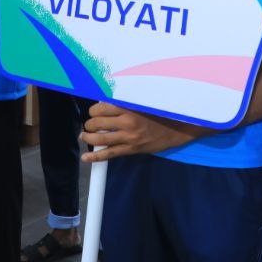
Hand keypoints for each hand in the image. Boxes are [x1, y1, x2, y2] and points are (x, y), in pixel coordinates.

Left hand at [80, 102, 209, 161]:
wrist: (177, 129)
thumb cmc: (159, 113)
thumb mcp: (142, 103)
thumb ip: (124, 103)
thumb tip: (104, 103)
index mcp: (129, 107)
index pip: (101, 108)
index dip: (94, 110)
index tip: (94, 111)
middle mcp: (127, 122)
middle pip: (97, 123)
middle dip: (89, 123)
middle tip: (89, 124)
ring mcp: (128, 137)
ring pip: (100, 139)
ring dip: (88, 137)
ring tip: (84, 136)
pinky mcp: (131, 149)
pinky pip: (109, 154)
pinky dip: (95, 157)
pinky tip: (85, 158)